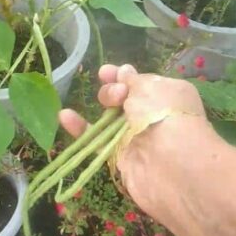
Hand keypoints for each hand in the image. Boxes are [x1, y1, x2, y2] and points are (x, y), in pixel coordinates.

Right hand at [57, 63, 211, 225]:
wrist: (171, 164)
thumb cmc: (164, 114)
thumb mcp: (150, 87)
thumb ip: (133, 80)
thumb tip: (124, 71)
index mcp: (168, 95)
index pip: (142, 82)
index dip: (124, 76)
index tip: (108, 72)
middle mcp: (152, 115)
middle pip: (124, 98)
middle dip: (114, 89)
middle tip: (119, 96)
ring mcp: (136, 136)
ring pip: (110, 118)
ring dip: (100, 105)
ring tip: (103, 104)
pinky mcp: (120, 156)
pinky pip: (98, 140)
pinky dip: (81, 129)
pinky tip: (64, 116)